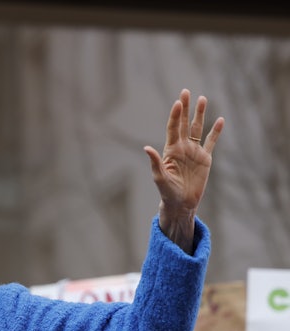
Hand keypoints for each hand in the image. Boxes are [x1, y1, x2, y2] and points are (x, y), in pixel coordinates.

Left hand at [144, 89, 223, 253]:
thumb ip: (154, 162)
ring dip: (200, 114)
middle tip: (185, 91)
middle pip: (184, 123)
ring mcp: (194, 152)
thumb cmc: (167, 192)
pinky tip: (219, 120)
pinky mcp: (205, 159)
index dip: (175, 115)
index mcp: (170, 150)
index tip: (177, 103)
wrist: (181, 203)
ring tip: (202, 98)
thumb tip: (146, 148)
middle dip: (185, 108)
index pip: (173, 128)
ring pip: (198, 129)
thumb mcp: (159, 178)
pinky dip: (216, 132)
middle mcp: (182, 147)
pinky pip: (211, 142)